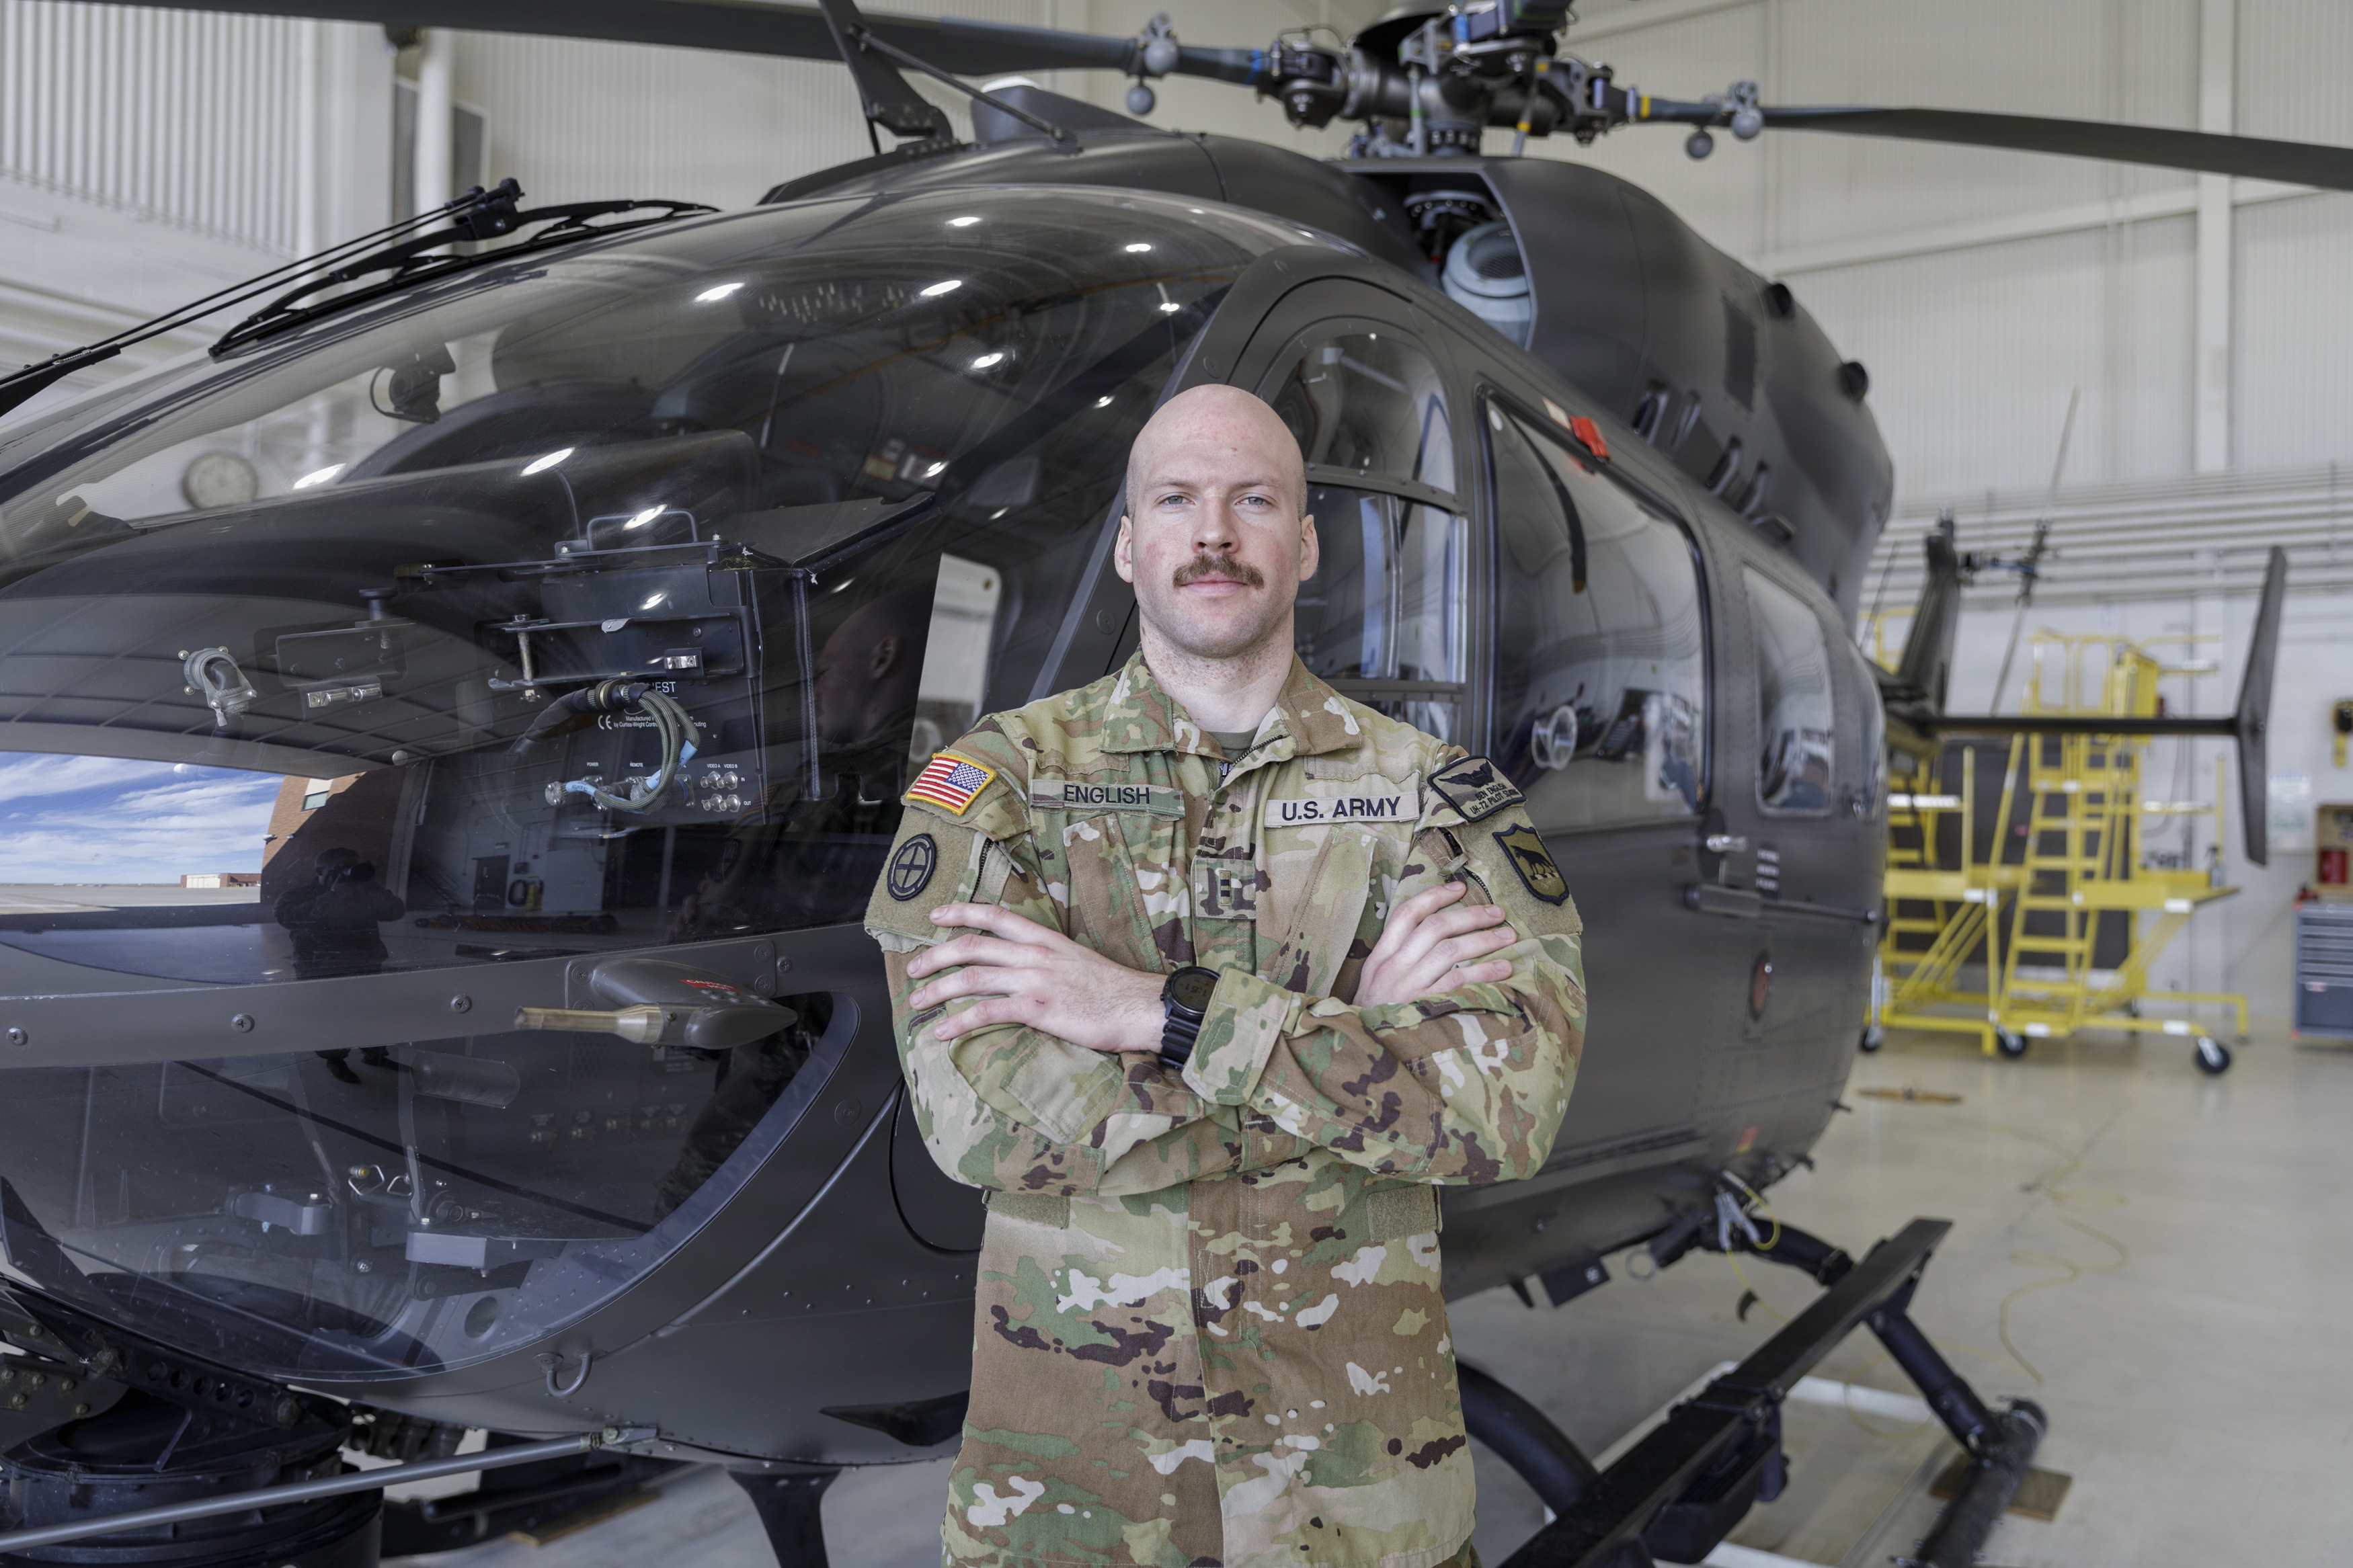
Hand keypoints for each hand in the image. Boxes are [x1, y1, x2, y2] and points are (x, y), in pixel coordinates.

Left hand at [907, 903, 1166, 1053]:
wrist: (1138, 1007)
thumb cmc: (1112, 990)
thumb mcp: (1077, 960)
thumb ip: (1047, 959)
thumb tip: (1023, 967)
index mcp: (1045, 939)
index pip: (995, 916)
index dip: (961, 911)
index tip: (935, 915)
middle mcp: (1035, 955)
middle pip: (971, 947)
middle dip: (935, 956)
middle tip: (913, 969)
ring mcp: (1035, 980)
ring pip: (972, 978)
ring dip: (937, 990)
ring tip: (917, 1002)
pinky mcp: (1037, 1009)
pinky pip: (987, 1013)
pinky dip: (958, 1022)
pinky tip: (942, 1032)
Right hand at [1354, 880, 1518, 1007]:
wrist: (1365, 1054)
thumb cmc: (1375, 1019)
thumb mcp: (1375, 985)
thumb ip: (1398, 960)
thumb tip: (1437, 938)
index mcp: (1380, 958)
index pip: (1407, 915)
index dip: (1434, 896)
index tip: (1460, 888)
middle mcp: (1392, 968)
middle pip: (1434, 927)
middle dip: (1470, 916)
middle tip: (1497, 913)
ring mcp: (1408, 988)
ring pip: (1449, 950)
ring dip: (1483, 941)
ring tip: (1508, 936)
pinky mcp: (1424, 1007)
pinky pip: (1458, 982)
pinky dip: (1484, 973)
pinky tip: (1503, 969)